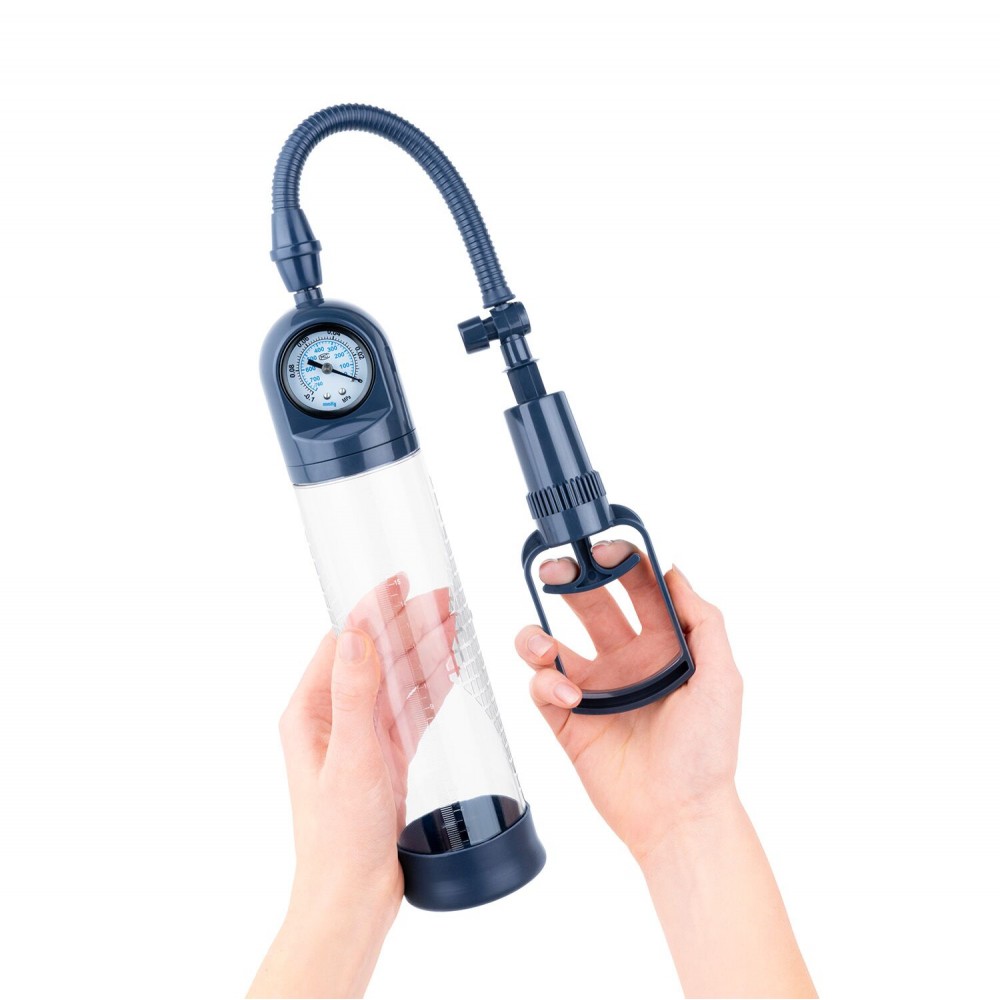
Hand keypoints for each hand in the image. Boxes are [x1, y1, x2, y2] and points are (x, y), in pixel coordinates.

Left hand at [249, 575, 456, 998]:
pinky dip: (431, 687)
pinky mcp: (385, 756)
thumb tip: (358, 635)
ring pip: (397, 680)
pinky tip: (450, 669)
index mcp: (311, 711)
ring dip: (424, 651)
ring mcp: (361, 736)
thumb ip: (356, 695)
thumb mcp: (350, 759)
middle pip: (376, 656)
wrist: (352, 895)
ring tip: (455, 623)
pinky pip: (410, 710)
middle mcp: (333, 718)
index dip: (373, 609)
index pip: (344, 642)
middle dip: (409, 625)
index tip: (400, 581)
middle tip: (445, 599)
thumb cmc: (339, 835)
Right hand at [515, 543, 742, 862]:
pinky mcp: (567, 720)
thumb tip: (675, 572)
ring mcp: (594, 690)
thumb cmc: (707, 752)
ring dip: (536, 635)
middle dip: (569, 583)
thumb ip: (704, 621)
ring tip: (541, 645)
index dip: (619, 563)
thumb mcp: (723, 678)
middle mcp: (626, 661)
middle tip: (554, 572)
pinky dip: (545, 682)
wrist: (679, 815)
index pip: (636, 590)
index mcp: (663, 647)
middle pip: (588, 606)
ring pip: (550, 645)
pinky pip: (540, 686)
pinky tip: (569, 696)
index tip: (602, 549)